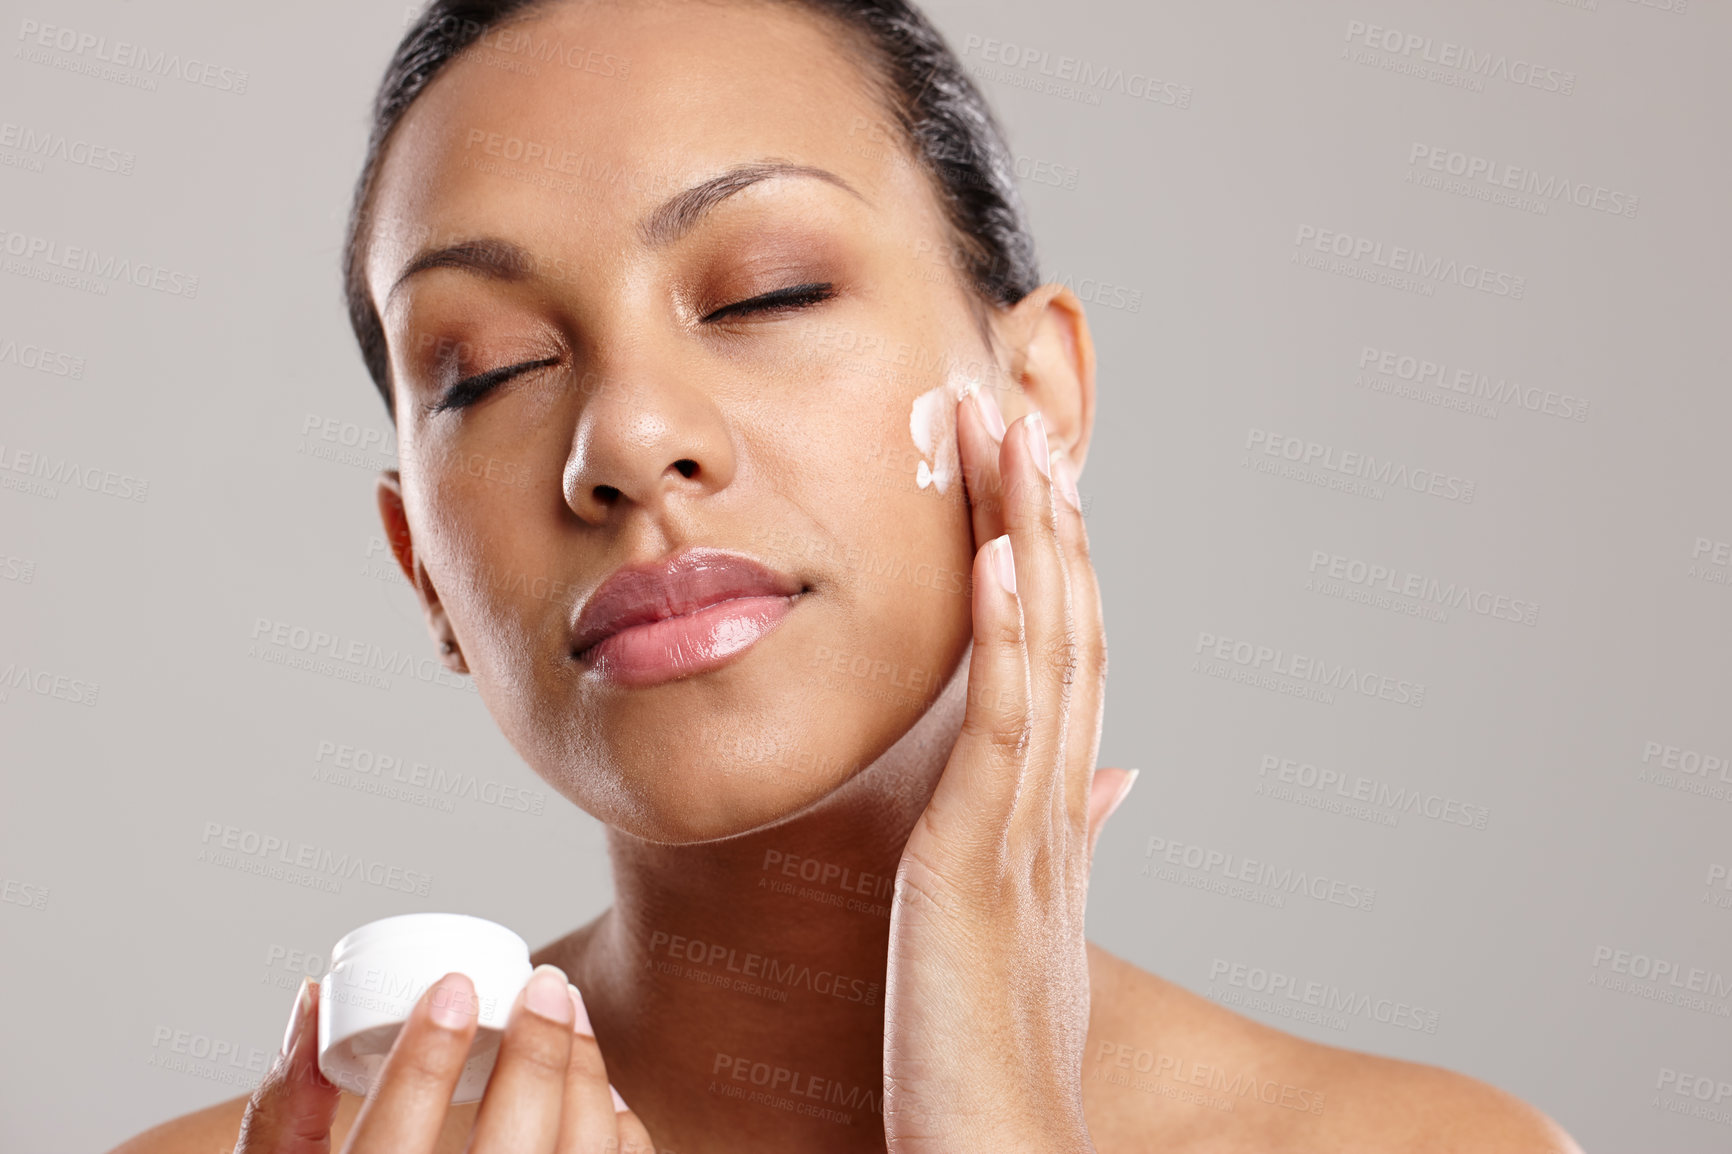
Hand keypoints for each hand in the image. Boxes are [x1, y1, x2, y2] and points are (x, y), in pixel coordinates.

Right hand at [236, 965, 655, 1153]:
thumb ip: (285, 1111)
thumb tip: (313, 998)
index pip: (390, 1150)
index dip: (426, 1061)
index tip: (456, 986)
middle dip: (537, 1058)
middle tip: (548, 984)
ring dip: (587, 1089)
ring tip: (572, 1018)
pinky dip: (618, 1142)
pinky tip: (604, 1099)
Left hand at [882, 386, 1135, 1153]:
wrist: (1000, 1153)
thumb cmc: (992, 1058)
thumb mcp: (1034, 928)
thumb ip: (1071, 841)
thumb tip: (1114, 774)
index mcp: (1055, 819)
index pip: (1064, 662)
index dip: (1057, 565)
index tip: (1033, 479)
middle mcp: (1054, 810)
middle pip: (1064, 633)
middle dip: (1045, 520)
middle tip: (1022, 414)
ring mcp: (1027, 833)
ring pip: (1046, 656)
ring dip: (1033, 541)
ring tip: (1016, 438)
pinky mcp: (982, 864)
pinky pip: (1002, 730)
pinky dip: (1009, 636)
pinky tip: (1002, 557)